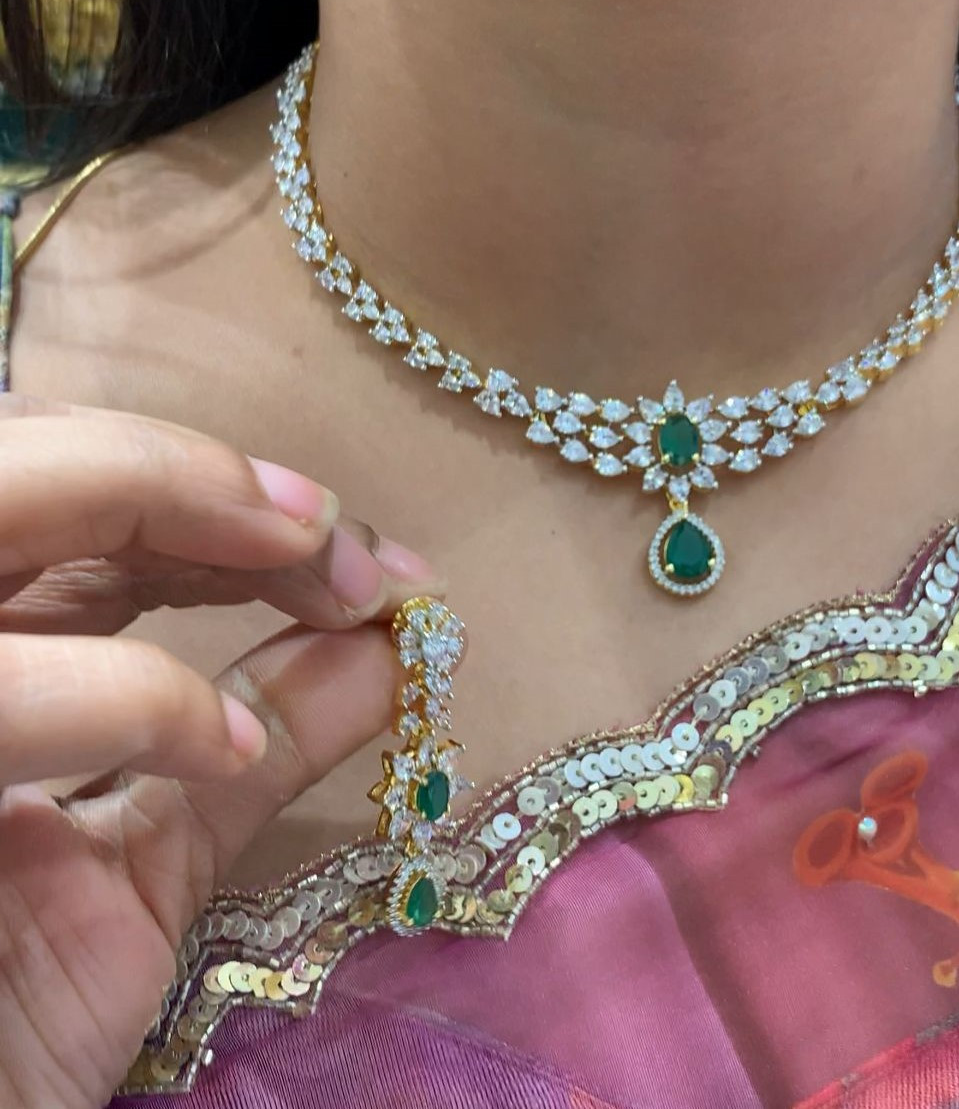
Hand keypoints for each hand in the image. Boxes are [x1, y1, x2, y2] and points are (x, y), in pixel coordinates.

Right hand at [0, 396, 438, 1108]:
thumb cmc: (19, 1012)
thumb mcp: (159, 856)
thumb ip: (267, 736)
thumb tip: (393, 638)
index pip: (75, 516)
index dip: (200, 492)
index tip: (343, 541)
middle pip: (25, 473)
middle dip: (185, 474)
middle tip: (334, 532)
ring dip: (162, 503)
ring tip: (324, 581)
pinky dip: (131, 696)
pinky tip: (225, 740)